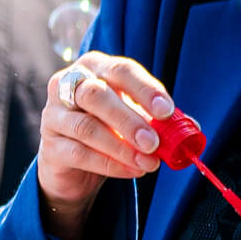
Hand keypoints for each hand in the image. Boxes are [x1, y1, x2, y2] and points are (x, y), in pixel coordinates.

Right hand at [38, 52, 171, 239]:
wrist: (74, 165)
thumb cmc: (109, 130)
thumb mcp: (135, 119)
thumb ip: (159, 120)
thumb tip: (191, 128)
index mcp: (93, 68)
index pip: (120, 70)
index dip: (144, 89)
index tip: (166, 111)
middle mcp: (66, 85)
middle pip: (95, 95)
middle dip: (128, 119)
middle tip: (154, 142)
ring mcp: (53, 116)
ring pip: (85, 127)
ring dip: (121, 147)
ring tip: (148, 162)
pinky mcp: (49, 147)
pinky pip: (79, 154)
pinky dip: (109, 164)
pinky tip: (131, 171)